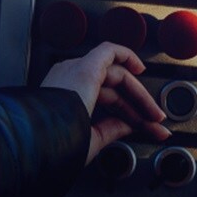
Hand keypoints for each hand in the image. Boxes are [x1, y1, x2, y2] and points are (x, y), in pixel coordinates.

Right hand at [41, 42, 169, 163]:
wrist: (40, 138)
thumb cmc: (54, 145)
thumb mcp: (88, 139)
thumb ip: (109, 130)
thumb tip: (129, 125)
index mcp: (64, 98)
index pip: (104, 103)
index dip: (129, 117)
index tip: (146, 130)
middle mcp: (68, 81)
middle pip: (113, 91)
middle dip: (138, 109)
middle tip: (156, 124)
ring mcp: (76, 71)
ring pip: (116, 76)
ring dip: (139, 93)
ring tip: (154, 112)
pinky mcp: (86, 66)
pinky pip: (109, 51)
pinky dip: (127, 56)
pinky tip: (140, 68)